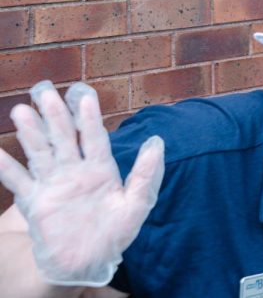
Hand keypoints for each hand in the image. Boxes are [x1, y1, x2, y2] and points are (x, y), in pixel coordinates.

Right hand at [0, 81, 163, 286]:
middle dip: (54, 116)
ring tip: (21, 111)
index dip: (88, 118)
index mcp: (101, 169)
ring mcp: (53, 185)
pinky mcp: (36, 203)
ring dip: (30, 133)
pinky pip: (19, 183)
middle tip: (44, 91)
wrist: (89, 262)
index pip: (93, 138)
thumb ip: (145, 175)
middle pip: (63, 139)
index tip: (83, 96)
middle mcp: (75, 172)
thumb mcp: (136, 205)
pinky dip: (7, 169)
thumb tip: (157, 142)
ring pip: (40, 153)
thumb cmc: (115, 233)